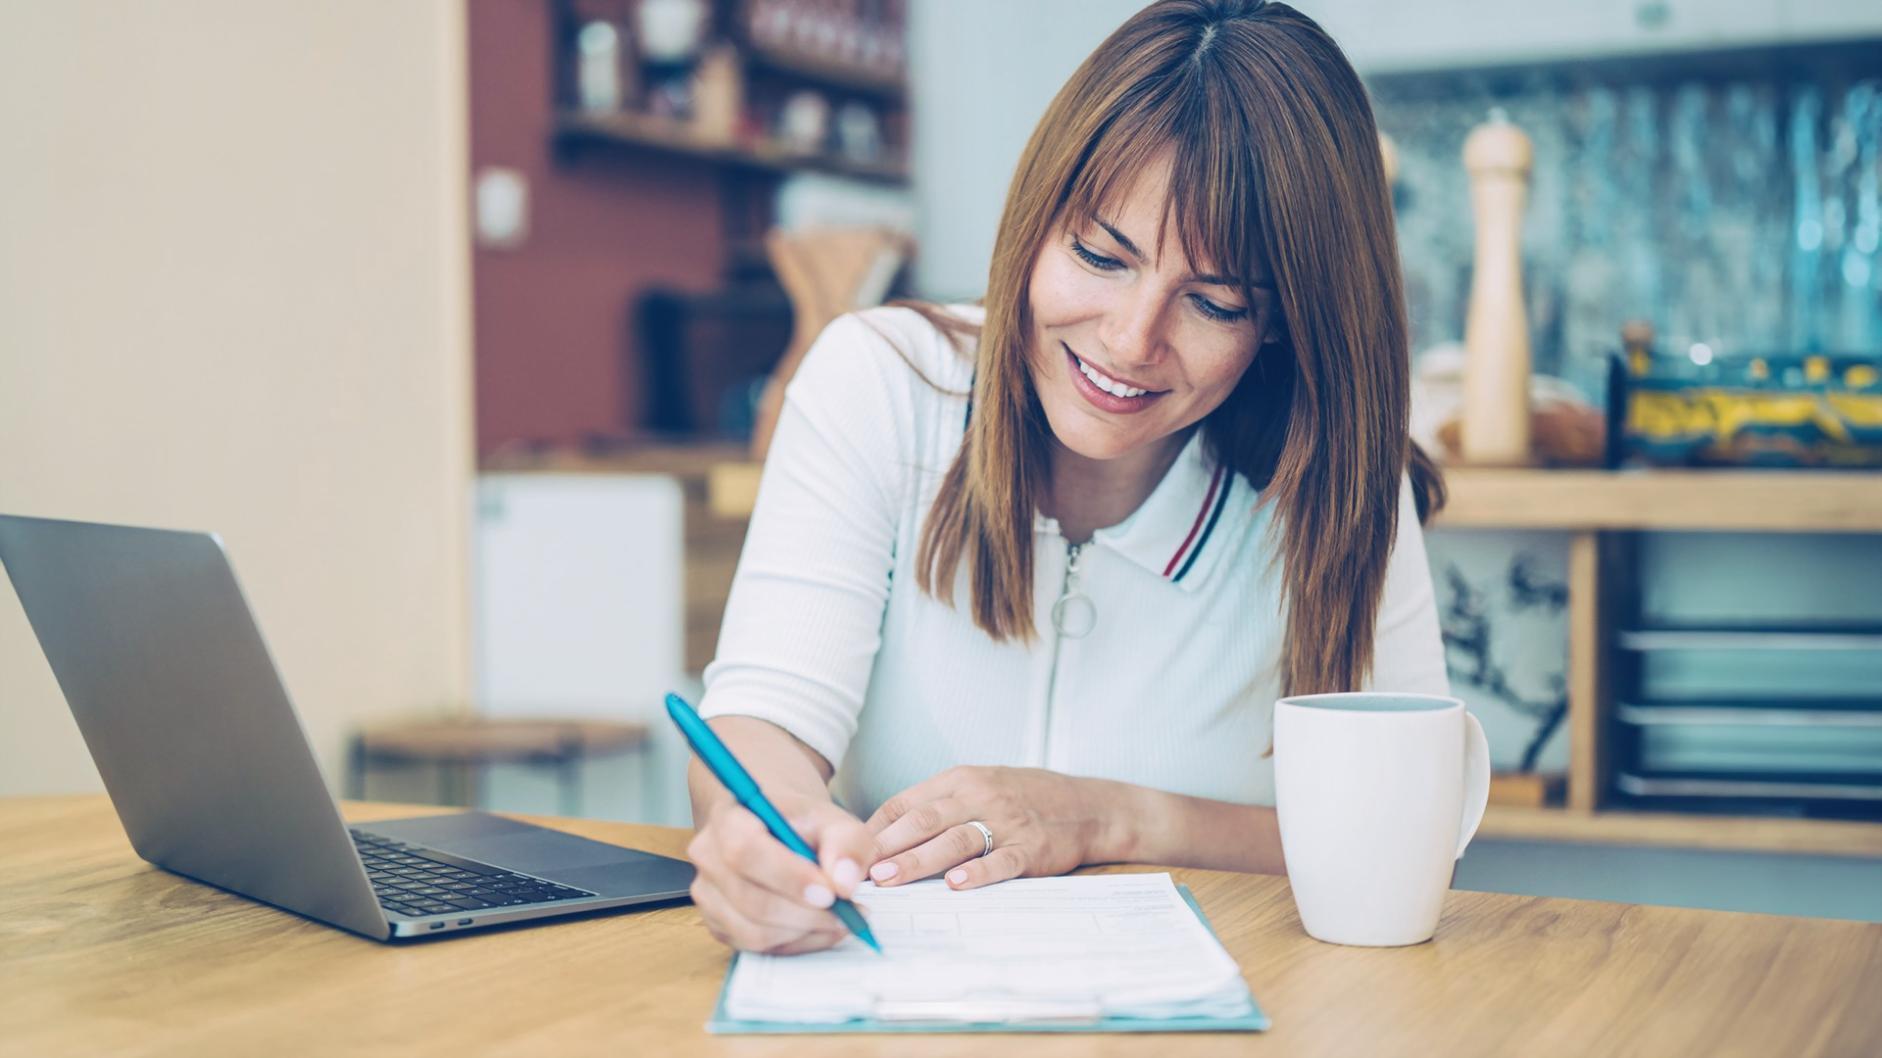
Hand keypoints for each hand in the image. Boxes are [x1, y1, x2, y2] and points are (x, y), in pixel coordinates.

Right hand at [685, 793, 874, 954]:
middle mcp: (708, 856)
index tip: (829, 892)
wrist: (777, 828)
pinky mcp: (717, 923)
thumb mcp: (832, 820)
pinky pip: (756, 948)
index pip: (746, 850)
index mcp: (730, 816)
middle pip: (749, 899)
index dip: (788, 877)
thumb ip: (846, 843)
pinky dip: (795, 943)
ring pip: (753, 932)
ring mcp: (708, 894)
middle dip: (805, 914)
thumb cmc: (801, 823)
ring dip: (804, 933)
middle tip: (847, 914)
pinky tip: (818, 927)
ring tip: (839, 920)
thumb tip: (844, 883)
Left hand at [864, 766, 1121, 890]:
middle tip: (859, 868)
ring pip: (955, 840)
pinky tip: (957, 885)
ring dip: (919, 861)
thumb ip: (937, 805)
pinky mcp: (1031, 849)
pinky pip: (1001, 861)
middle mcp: (979, 796)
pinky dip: (978, 873)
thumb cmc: (1023, 798)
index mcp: (960, 779)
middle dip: (888, 846)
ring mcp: (1006, 822)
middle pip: (924, 820)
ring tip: (890, 879)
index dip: (876, 829)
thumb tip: (883, 833)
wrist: (1088, 806)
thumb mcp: (979, 786)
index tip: (850, 852)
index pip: (906, 802)